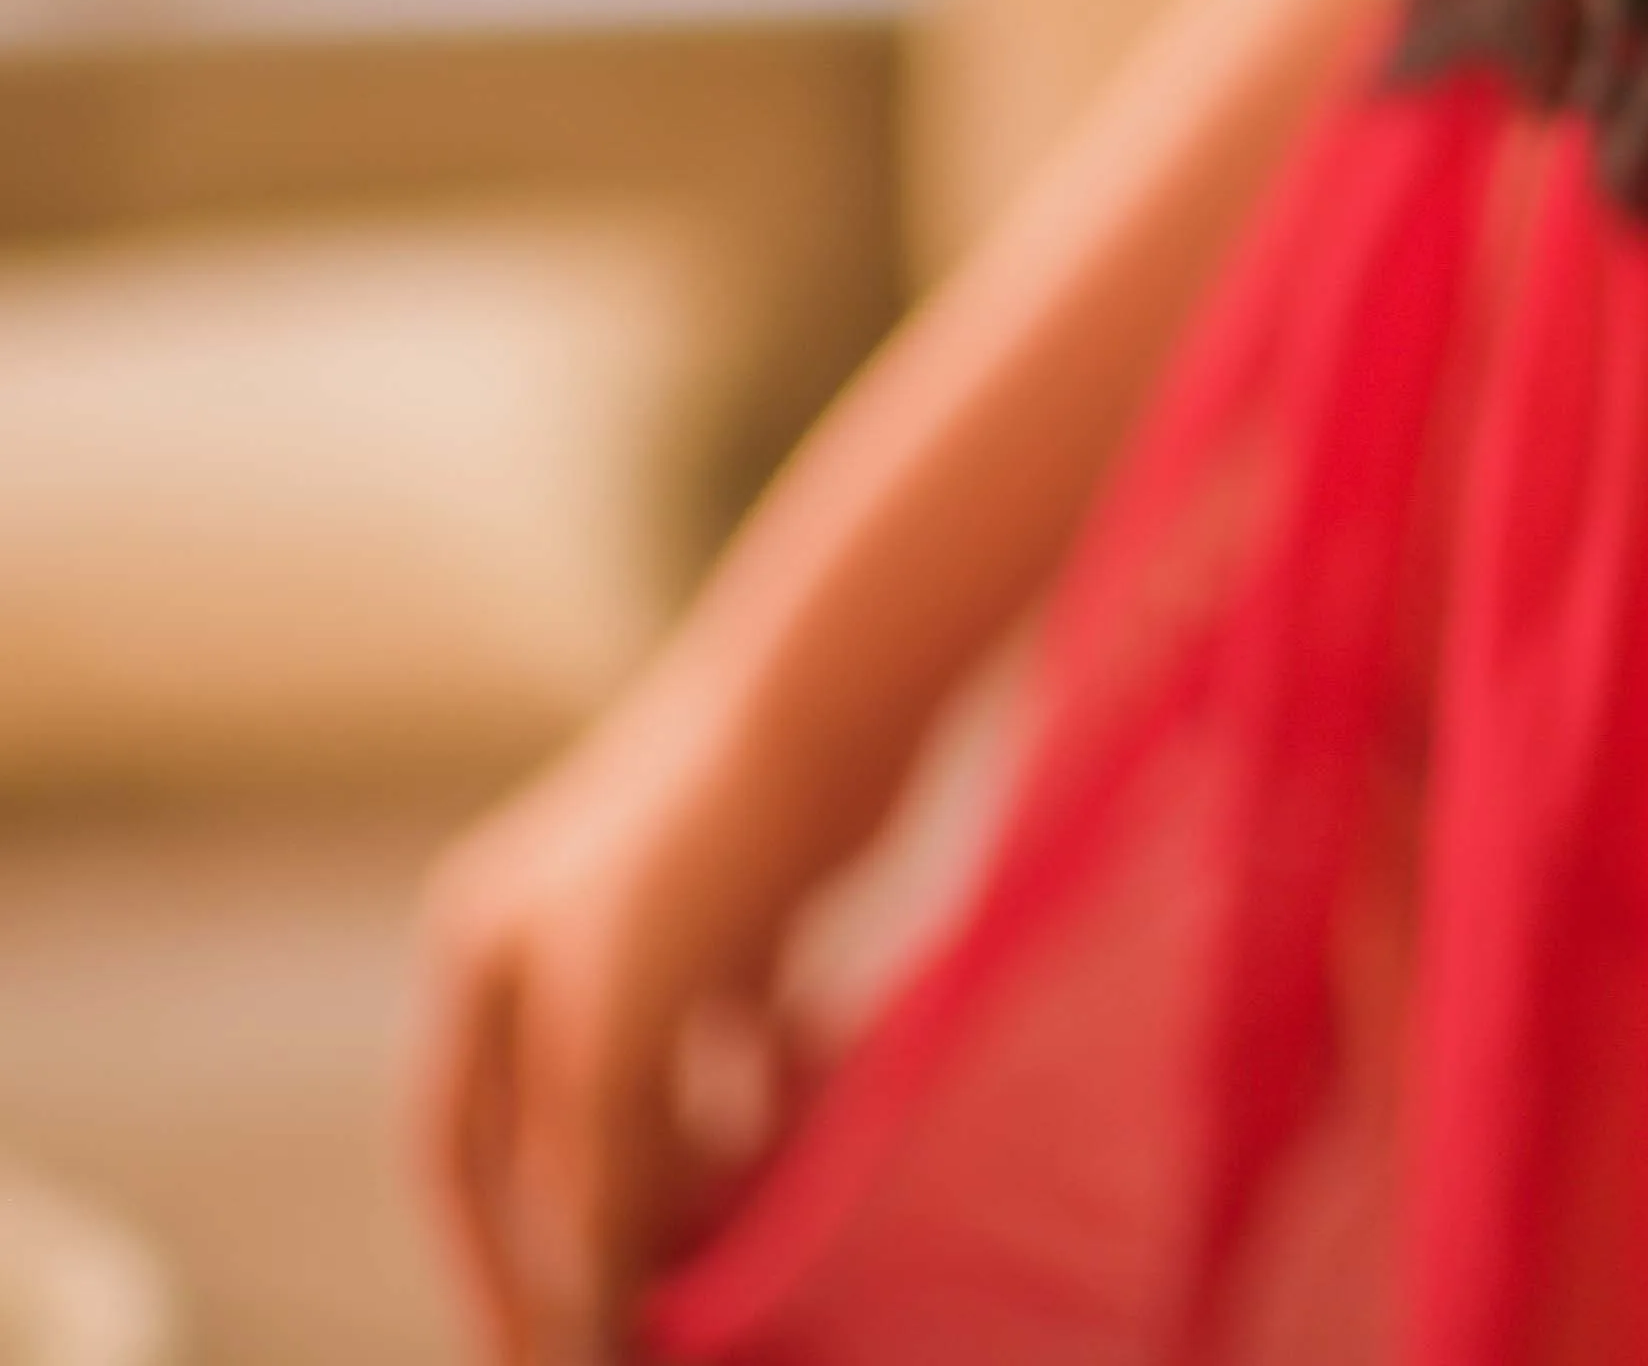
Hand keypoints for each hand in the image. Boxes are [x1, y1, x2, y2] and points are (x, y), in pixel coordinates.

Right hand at [411, 679, 838, 1363]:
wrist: (828, 700)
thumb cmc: (698, 854)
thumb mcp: (615, 1034)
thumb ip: (593, 1173)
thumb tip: (588, 1310)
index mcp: (483, 958)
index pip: (467, 1152)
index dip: (503, 1263)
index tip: (551, 1358)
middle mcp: (554, 936)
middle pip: (565, 1126)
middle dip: (608, 1224)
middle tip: (660, 1322)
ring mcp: (656, 919)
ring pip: (661, 1085)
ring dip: (694, 1164)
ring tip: (741, 1235)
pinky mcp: (755, 905)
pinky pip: (745, 1035)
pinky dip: (767, 1087)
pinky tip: (810, 1117)